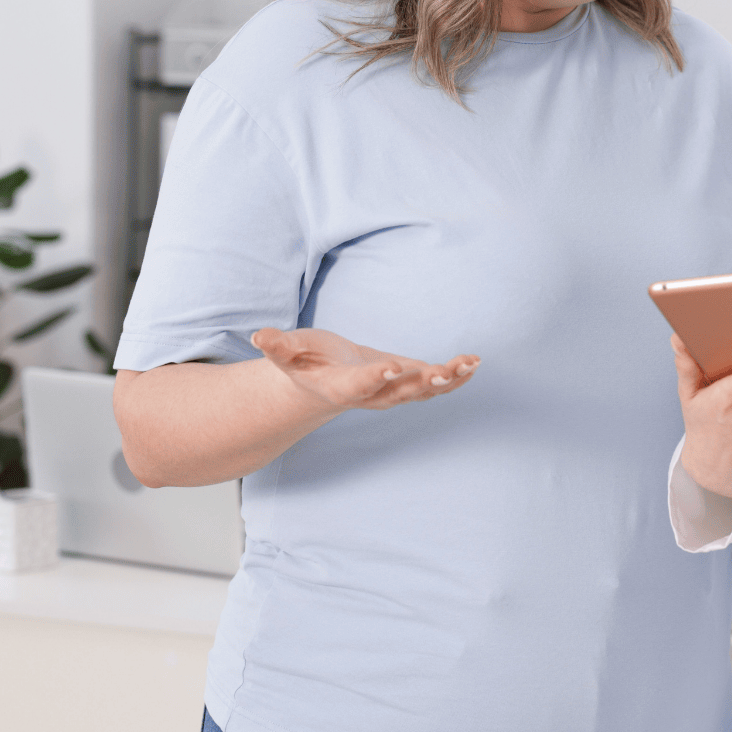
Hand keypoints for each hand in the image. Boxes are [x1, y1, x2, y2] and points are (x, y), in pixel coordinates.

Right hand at [252, 327, 477, 411]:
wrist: (324, 381)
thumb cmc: (305, 362)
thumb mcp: (288, 352)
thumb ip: (277, 347)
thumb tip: (258, 336)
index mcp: (340, 387)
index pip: (358, 385)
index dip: (375, 378)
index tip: (392, 367)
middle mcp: (371, 395)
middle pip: (397, 393)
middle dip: (420, 384)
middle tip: (441, 371)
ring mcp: (393, 392)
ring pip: (422, 391)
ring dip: (447, 379)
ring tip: (468, 363)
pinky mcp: (409, 384)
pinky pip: (435, 385)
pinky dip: (455, 376)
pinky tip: (473, 363)